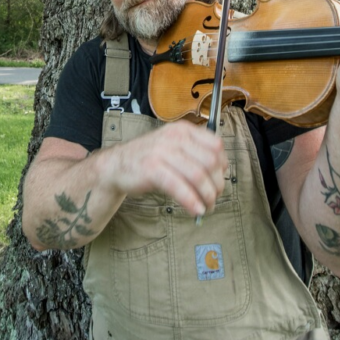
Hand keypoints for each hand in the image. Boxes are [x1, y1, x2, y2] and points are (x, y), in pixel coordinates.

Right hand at [103, 120, 227, 216]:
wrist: (116, 165)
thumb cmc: (148, 158)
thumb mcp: (173, 146)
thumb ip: (195, 152)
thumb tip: (221, 171)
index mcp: (183, 130)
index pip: (216, 145)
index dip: (223, 165)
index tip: (219, 179)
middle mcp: (174, 137)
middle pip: (210, 162)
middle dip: (217, 185)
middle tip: (213, 198)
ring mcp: (162, 151)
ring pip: (197, 176)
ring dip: (207, 196)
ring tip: (206, 207)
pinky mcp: (152, 168)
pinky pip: (179, 187)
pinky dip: (191, 201)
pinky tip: (195, 210)